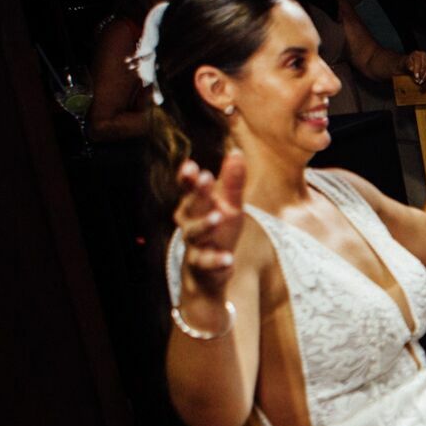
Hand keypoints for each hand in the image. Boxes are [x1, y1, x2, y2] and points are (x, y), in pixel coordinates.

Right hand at [172, 149, 247, 296]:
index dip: (188, 178)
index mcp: (195, 206)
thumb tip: (236, 152)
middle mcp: (190, 223)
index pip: (189, 189)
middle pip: (190, 206)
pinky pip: (207, 263)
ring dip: (205, 224)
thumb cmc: (218, 232)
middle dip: (197, 192)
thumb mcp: (229, 206)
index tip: (191, 165)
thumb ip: (231, 182)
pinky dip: (217, 261)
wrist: (208, 273)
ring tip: (218, 216)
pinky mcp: (203, 266)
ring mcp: (195, 245)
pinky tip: (228, 259)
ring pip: (194, 233)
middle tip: (206, 177)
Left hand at [404, 49, 425, 85]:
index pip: (418, 62)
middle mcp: (424, 55)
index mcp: (417, 54)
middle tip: (419, 81)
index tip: (416, 77)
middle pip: (425, 65)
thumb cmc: (409, 63)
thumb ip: (411, 68)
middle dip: (422, 74)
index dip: (417, 70)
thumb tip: (415, 74)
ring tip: (422, 81)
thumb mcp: (407, 65)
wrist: (412, 61)